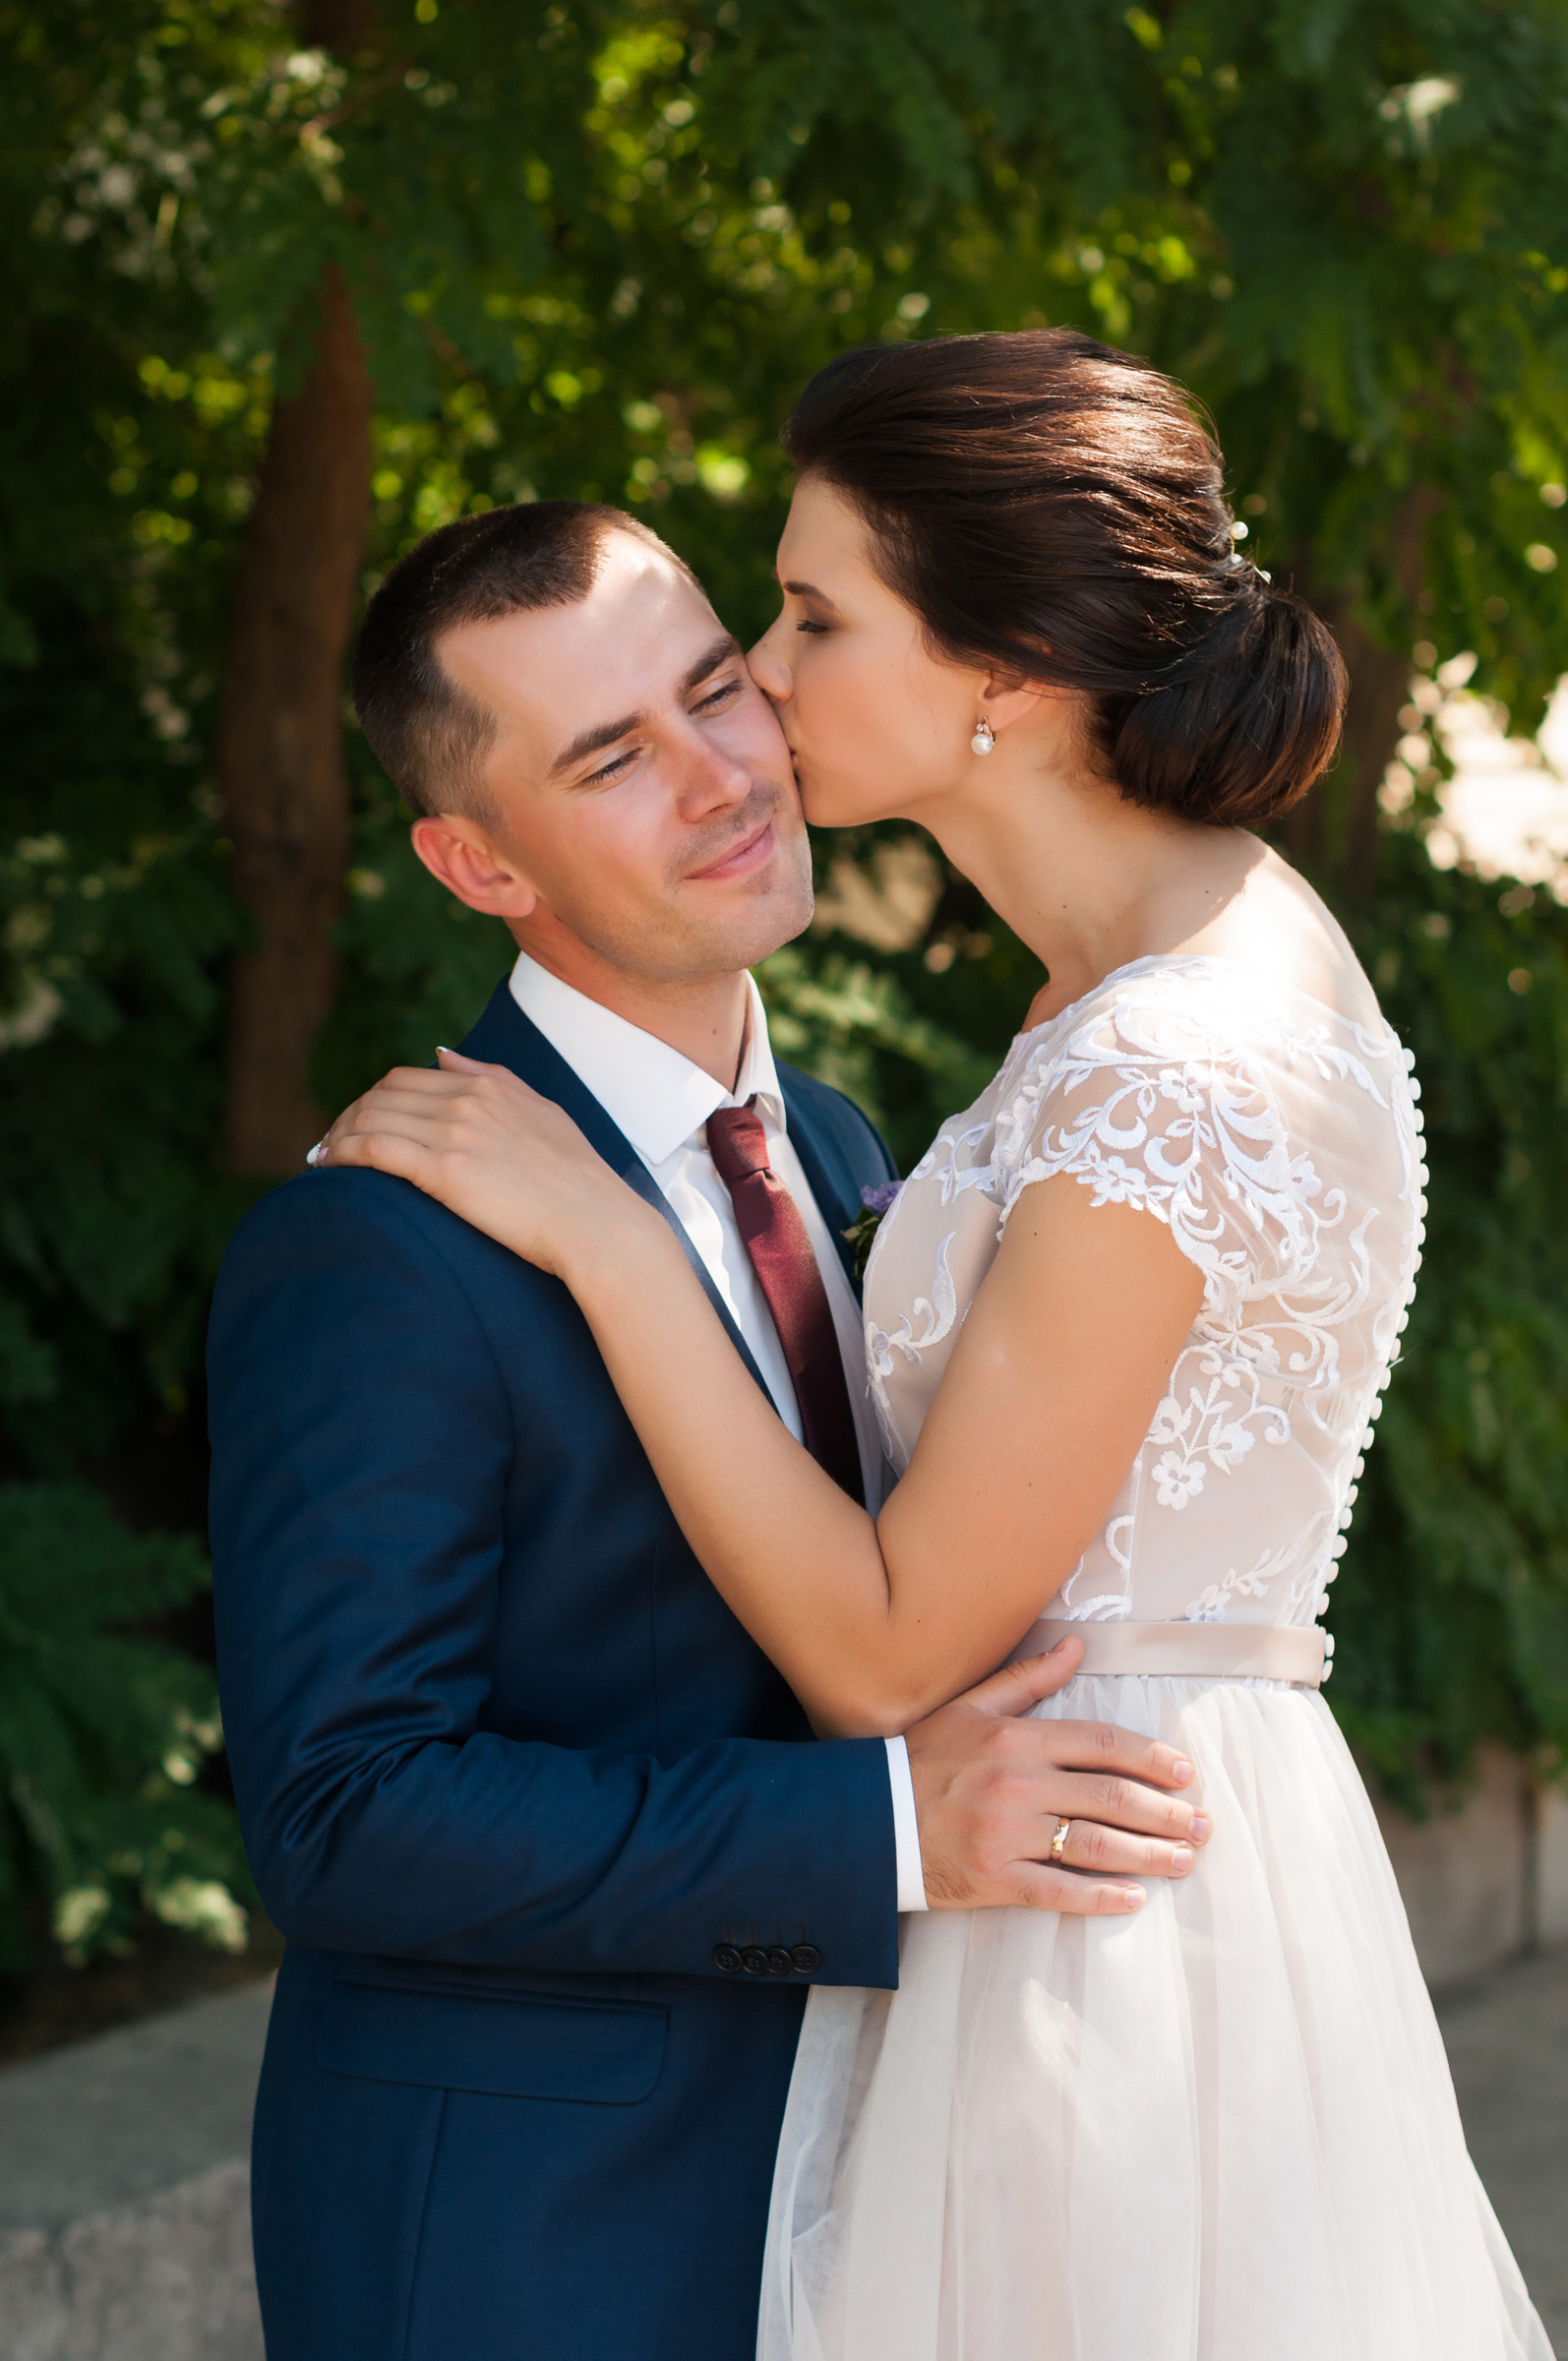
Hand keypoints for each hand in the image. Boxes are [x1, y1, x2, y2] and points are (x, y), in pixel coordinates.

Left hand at [312, 1050, 658, 1278]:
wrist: (597, 1223)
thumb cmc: (578, 1180)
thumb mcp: (541, 1112)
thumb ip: (489, 1077)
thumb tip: (441, 1053)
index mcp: (489, 1085)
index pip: (407, 1078)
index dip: (372, 1100)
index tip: (357, 1123)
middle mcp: (468, 1100)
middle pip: (381, 1095)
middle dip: (347, 1117)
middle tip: (330, 1144)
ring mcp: (456, 1132)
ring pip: (371, 1118)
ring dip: (337, 1136)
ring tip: (322, 1159)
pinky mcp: (446, 1170)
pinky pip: (373, 1149)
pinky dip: (341, 1153)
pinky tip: (327, 1167)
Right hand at [905, 1637, 1209, 1913]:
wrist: (869, 1819)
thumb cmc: (924, 1758)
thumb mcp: (969, 1707)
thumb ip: (1027, 1678)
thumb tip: (1076, 1647)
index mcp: (1017, 1738)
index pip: (1102, 1742)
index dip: (1151, 1758)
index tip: (1186, 1773)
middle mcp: (1017, 1784)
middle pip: (1109, 1796)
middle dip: (1165, 1811)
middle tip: (1203, 1824)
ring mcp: (1006, 1834)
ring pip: (1094, 1844)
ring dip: (1148, 1855)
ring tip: (1184, 1860)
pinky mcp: (994, 1879)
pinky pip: (1057, 1891)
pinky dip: (1100, 1898)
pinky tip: (1134, 1900)